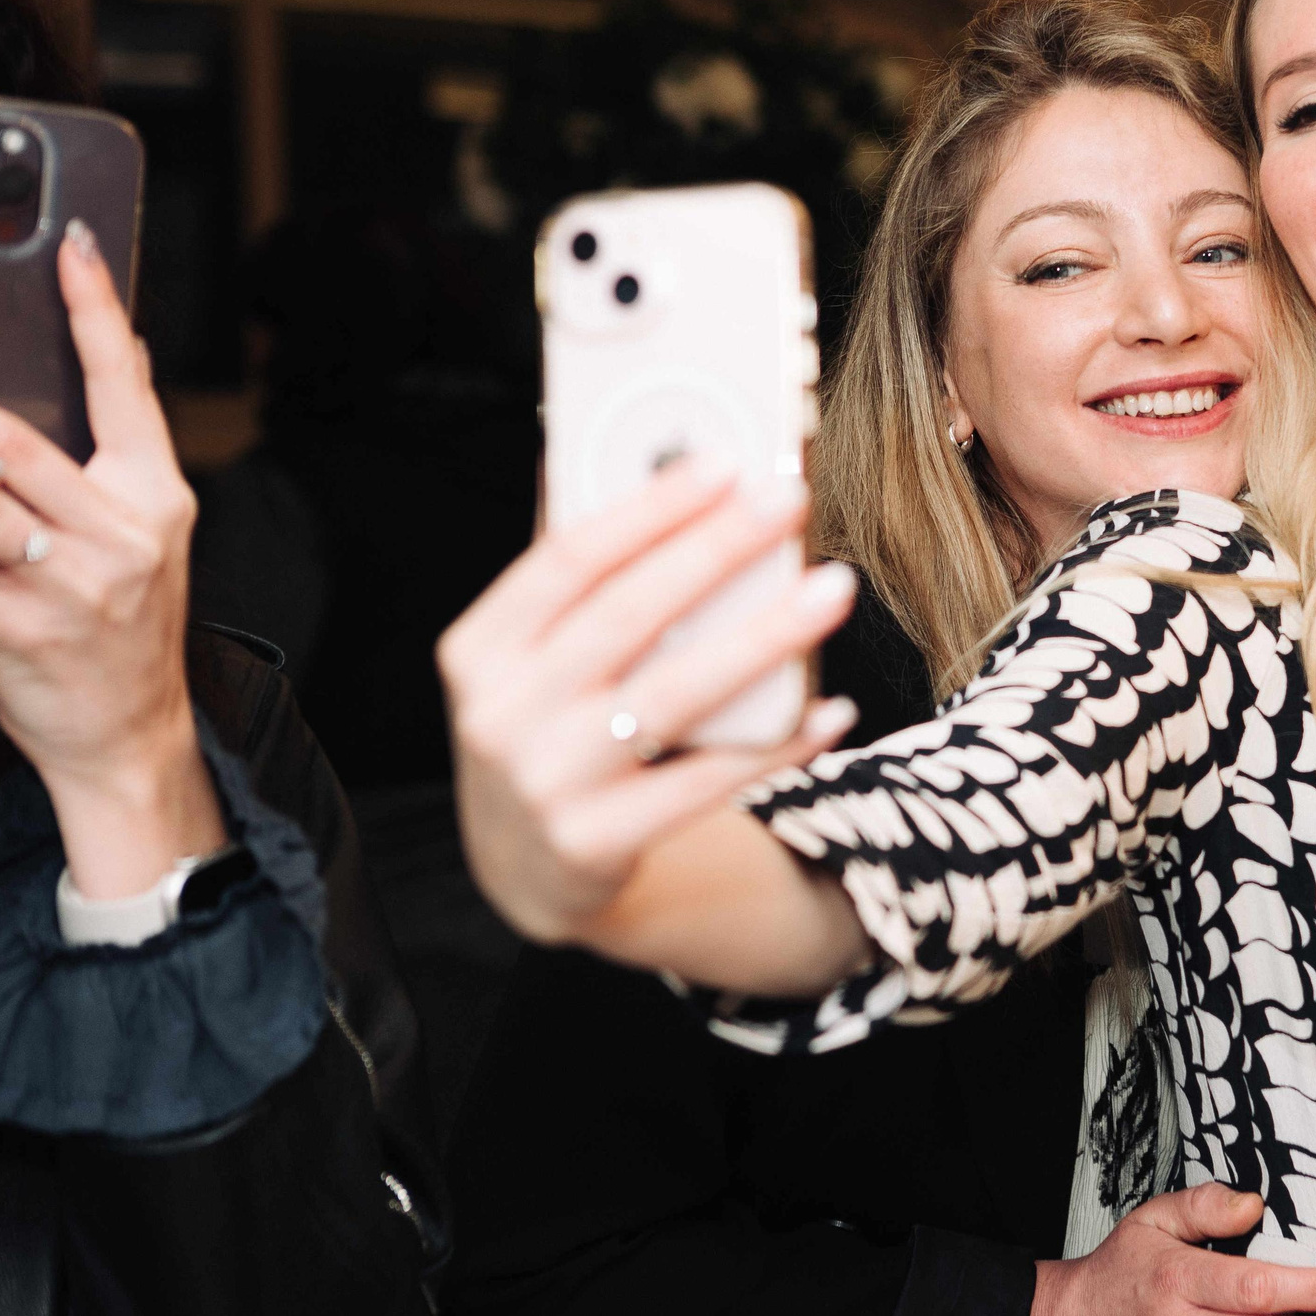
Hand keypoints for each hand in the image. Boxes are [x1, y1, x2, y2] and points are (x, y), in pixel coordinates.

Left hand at [0, 220, 226, 895]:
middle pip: (7, 439)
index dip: (96, 312)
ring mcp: (67, 583)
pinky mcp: (13, 629)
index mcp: (156, 497)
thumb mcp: (142, 534)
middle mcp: (121, 533)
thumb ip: (113, 455)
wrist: (128, 737)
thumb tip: (117, 353)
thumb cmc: (121, 628)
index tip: (73, 245)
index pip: (126, 386)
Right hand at [439, 458, 859, 944]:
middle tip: (789, 498)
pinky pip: (705, 784)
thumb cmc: (550, 726)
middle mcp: (500, 715)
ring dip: (763, 638)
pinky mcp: (595, 845)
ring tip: (834, 588)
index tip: (724, 459)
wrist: (530, 868)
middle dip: (716, 550)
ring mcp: (545, 785)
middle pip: (626, 616)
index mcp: (480, 648)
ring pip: (673, 697)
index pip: (567, 558)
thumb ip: (577, 567)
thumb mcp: (532, 654)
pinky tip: (831, 708)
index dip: (648, 506)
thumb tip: (617, 448)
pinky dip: (775, 744)